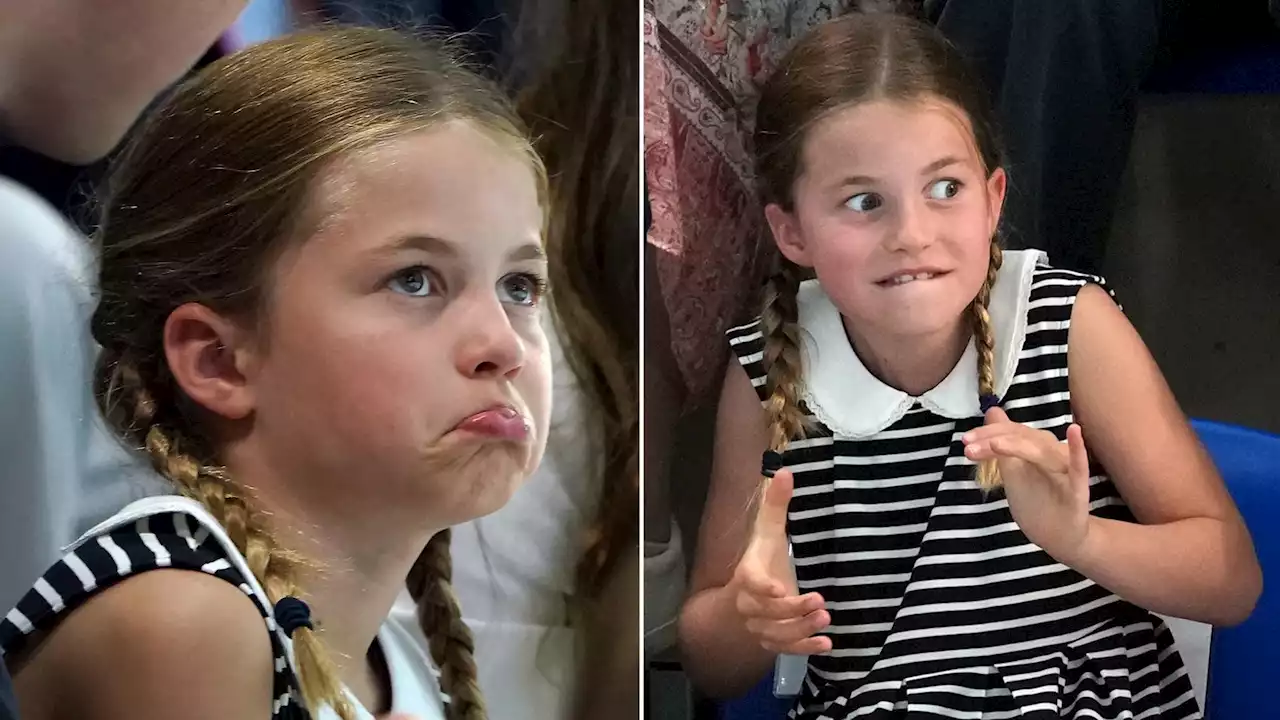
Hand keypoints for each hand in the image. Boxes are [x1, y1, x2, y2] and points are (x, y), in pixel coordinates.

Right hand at [730, 468, 831, 654]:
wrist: (743, 596)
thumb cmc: (760, 559)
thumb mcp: (768, 531)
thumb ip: (777, 504)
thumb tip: (786, 470)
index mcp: (748, 573)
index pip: (749, 581)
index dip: (762, 587)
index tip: (780, 589)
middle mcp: (750, 603)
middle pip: (767, 612)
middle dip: (792, 610)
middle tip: (821, 602)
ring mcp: (759, 625)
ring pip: (777, 633)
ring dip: (801, 629)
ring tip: (826, 620)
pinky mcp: (771, 640)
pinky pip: (784, 649)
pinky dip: (804, 649)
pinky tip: (826, 645)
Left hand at [963, 408, 1091, 562]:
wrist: (1058, 537)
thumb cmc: (1036, 502)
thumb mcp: (1013, 471)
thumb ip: (1002, 444)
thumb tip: (992, 412)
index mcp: (1037, 448)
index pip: (1012, 432)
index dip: (988, 433)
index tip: (965, 440)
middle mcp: (1052, 454)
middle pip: (1023, 439)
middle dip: (993, 439)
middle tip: (967, 446)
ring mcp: (1065, 471)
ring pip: (1042, 452)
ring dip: (1017, 445)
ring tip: (994, 444)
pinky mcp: (1077, 491)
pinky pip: (1078, 469)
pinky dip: (1078, 450)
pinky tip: (1074, 431)